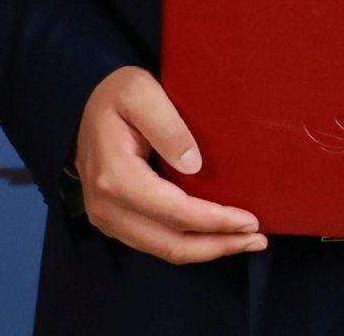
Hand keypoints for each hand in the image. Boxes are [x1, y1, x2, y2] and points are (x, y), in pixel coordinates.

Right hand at [73, 66, 265, 265]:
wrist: (85, 103)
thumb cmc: (118, 94)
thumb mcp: (142, 93)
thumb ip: (168, 126)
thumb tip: (193, 165)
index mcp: (115, 176)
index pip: (175, 212)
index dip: (216, 221)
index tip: (251, 220)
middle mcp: (106, 206)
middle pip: (171, 243)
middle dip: (218, 245)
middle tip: (258, 240)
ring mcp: (105, 217)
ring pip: (163, 250)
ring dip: (206, 250)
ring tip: (244, 241)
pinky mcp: (111, 222)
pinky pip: (154, 243)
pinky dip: (187, 244)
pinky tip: (212, 235)